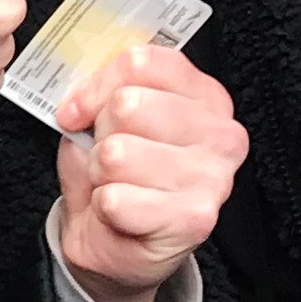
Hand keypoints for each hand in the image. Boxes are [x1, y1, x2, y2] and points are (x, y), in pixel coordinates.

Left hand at [50, 38, 245, 301]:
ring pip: (117, 152)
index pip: (140, 62)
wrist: (114, 240)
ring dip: (101, 173)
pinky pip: (116, 198)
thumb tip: (82, 83)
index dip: (96, 86)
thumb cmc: (115, 173)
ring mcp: (212, 177)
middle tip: (108, 155)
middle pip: (128, 104)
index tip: (80, 110)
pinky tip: (123, 211)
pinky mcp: (194, 219)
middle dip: (100, 133)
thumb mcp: (103, 115)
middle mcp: (220, 133)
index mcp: (203, 95)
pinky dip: (106, 206)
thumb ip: (102, 86)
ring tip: (117, 183)